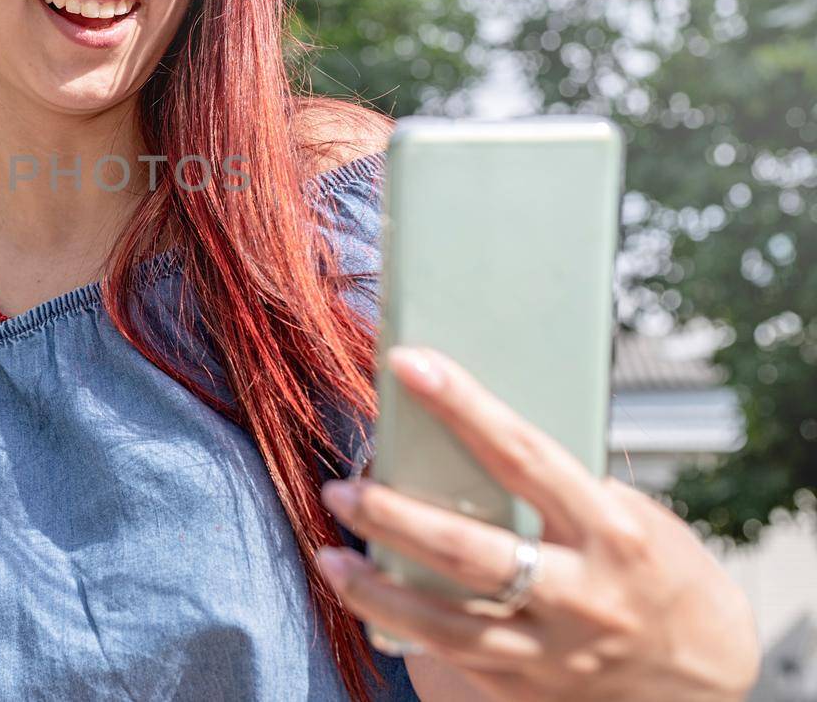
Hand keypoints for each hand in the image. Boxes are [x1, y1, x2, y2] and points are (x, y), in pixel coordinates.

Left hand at [315, 346, 759, 701]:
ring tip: (329, 553)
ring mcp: (552, 650)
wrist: (704, 680)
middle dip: (393, 516)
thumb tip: (460, 438)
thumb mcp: (631, 517)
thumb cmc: (659, 574)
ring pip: (445, 621)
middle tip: (341, 487)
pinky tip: (361, 595)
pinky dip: (397, 623)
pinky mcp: (527, 688)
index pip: (523, 454)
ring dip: (375, 586)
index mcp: (611, 531)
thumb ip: (556, 488)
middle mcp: (582, 595)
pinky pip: (450, 655)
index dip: (462, 404)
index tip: (408, 362)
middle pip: (467, 550)